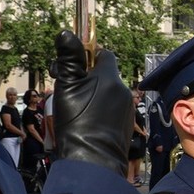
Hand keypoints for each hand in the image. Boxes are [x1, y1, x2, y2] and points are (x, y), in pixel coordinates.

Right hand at [51, 30, 135, 176]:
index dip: (89, 56)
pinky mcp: (126, 125)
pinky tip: (87, 123)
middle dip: (88, 79)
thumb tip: (67, 33)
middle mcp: (123, 90)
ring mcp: (126, 109)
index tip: (75, 65)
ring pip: (108, 94)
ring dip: (94, 96)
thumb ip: (68, 59)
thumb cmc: (78, 122)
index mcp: (110, 77)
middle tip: (69, 90)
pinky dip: (101, 112)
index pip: (104, 54)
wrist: (93, 161)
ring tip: (76, 110)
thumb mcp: (67, 86)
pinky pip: (112, 111)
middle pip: (105, 75)